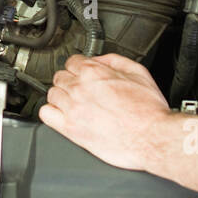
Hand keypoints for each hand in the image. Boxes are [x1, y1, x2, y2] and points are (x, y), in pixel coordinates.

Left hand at [38, 53, 172, 171]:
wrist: (152, 137)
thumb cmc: (149, 111)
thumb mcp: (139, 73)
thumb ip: (115, 61)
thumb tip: (100, 59)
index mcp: (95, 73)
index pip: (72, 61)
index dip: (79, 67)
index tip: (82, 73)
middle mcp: (80, 88)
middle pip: (60, 77)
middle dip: (69, 81)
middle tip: (80, 90)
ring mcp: (73, 109)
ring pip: (52, 94)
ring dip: (61, 97)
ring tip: (73, 103)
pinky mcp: (70, 129)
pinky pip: (46, 114)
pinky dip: (51, 113)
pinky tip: (62, 115)